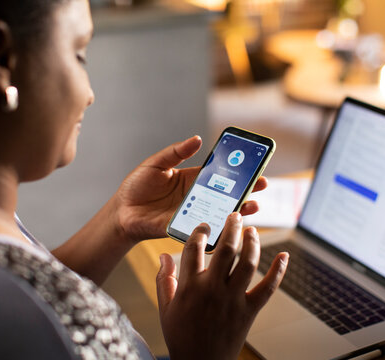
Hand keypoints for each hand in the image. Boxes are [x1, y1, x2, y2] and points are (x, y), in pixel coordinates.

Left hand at [113, 136, 267, 243]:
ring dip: (238, 210)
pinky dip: (218, 228)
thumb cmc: (137, 186)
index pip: (220, 174)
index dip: (236, 170)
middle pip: (227, 193)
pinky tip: (228, 225)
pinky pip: (205, 229)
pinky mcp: (185, 229)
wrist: (121, 211)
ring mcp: (193, 213)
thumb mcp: (156, 163)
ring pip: (221, 212)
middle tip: (262, 184)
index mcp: (192, 179)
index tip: (253, 163)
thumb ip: (176, 152)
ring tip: (252, 206)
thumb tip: (197, 139)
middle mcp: (197, 196)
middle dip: (246, 189)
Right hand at [156, 213, 288, 359]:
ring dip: (252, 242)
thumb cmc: (180, 336)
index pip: (194, 248)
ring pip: (247, 262)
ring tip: (252, 230)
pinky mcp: (249, 311)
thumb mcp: (165, 308)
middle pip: (226, 249)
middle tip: (235, 215)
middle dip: (232, 227)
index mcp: (189, 286)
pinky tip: (284, 255)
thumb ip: (165, 280)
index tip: (205, 225)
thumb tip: (164, 255)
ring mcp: (233, 299)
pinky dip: (278, 270)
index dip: (200, 231)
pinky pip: (267, 287)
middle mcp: (212, 289)